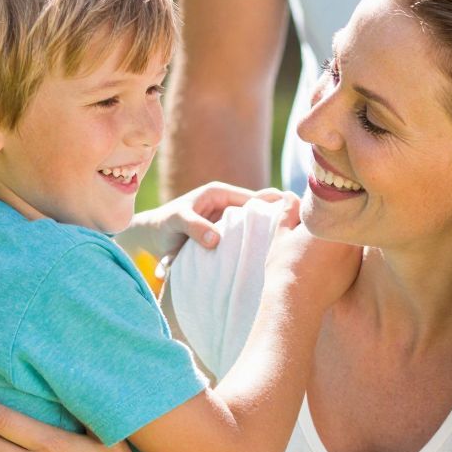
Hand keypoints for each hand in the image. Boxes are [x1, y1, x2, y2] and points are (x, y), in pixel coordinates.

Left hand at [122, 182, 287, 261]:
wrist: (149, 237)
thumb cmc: (162, 225)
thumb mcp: (176, 222)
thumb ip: (194, 227)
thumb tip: (216, 240)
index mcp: (220, 193)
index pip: (253, 198)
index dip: (272, 207)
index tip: (290, 216)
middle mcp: (228, 205)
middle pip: (260, 212)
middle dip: (277, 220)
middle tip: (301, 232)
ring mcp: (228, 222)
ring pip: (255, 227)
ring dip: (269, 236)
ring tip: (294, 247)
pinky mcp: (226, 237)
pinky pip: (246, 240)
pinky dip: (256, 246)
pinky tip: (272, 258)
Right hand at [263, 199, 362, 309]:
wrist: (296, 302)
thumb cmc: (285, 265)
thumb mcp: (282, 234)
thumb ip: (289, 211)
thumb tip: (290, 195)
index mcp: (333, 221)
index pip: (333, 203)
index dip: (322, 205)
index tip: (312, 211)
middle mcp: (349, 236)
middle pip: (346, 220)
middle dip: (334, 221)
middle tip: (313, 230)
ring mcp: (355, 256)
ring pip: (350, 239)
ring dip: (340, 239)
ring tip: (318, 248)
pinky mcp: (355, 272)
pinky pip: (351, 257)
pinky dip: (341, 257)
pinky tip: (324, 264)